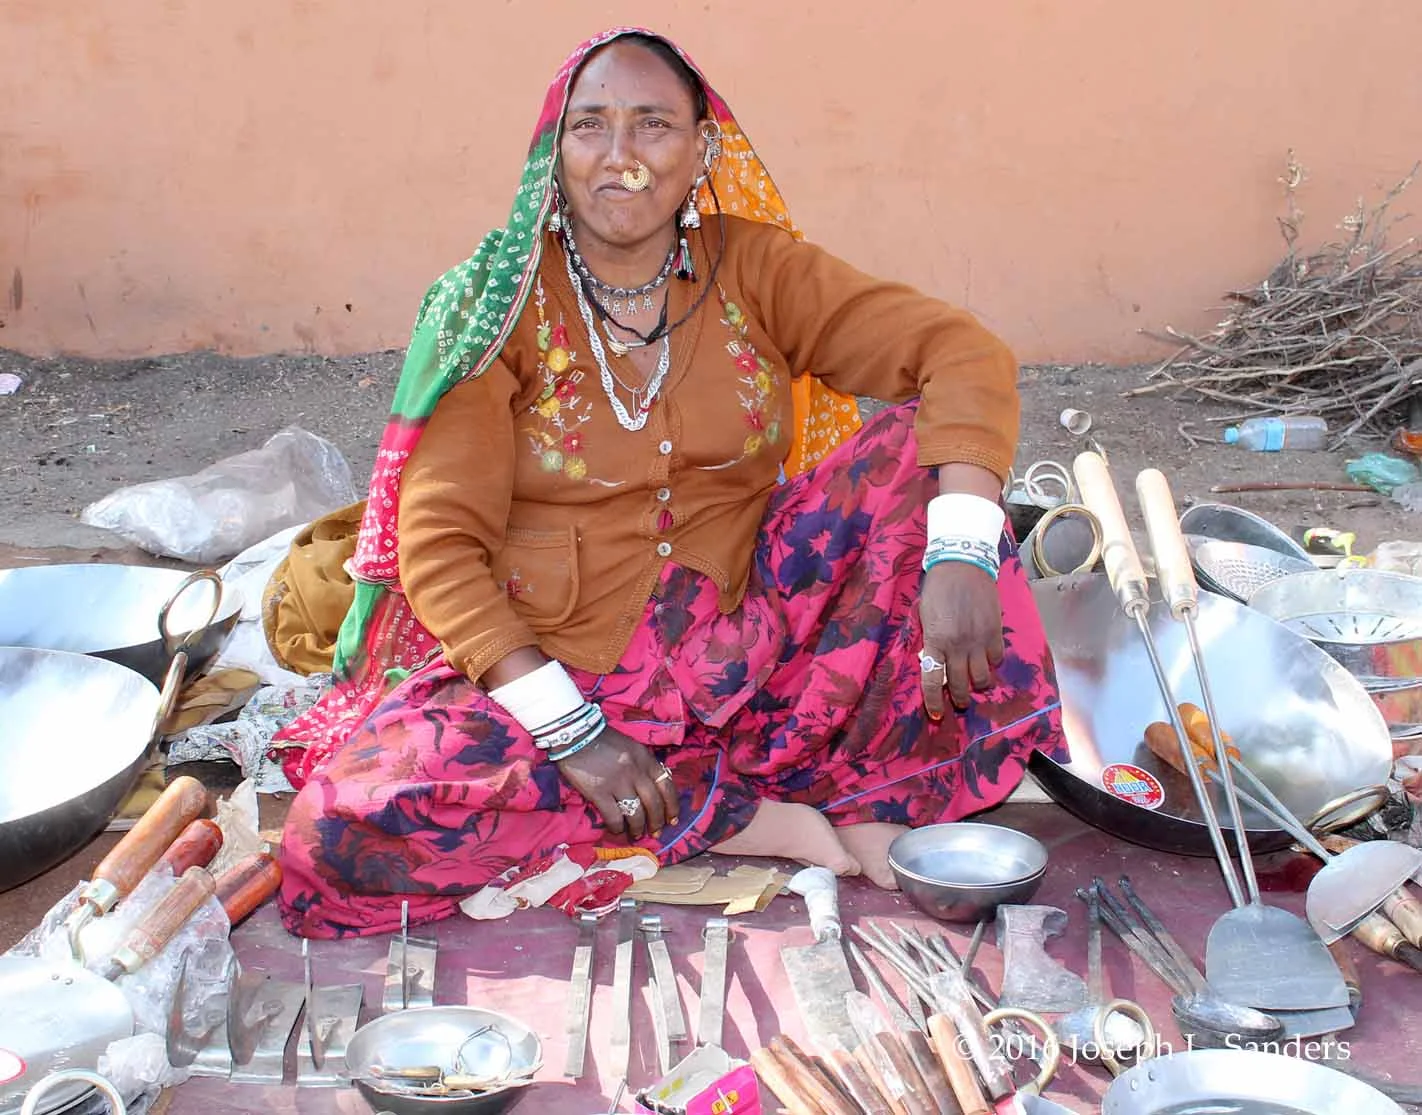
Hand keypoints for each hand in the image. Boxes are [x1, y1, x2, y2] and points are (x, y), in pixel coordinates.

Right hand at [555, 726, 678, 840]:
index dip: (671, 806)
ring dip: (638, 828)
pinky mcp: (599, 792)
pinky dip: (617, 827)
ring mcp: (618, 782)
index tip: (672, 819)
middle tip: (655, 832)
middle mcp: (635, 771)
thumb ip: (642, 765)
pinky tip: (617, 830)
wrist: (575, 734)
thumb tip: (650, 788)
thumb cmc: (602, 740)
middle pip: (653, 803)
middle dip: (657, 821)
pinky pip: (614, 816)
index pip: (666, 785)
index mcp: (645, 758)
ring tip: (636, 835)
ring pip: (636, 813)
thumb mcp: (630, 747)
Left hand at [919, 561, 1004, 715]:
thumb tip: (934, 662)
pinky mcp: (995, 632)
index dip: (934, 702)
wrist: (963, 565)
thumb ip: (930, 640)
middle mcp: (957, 646)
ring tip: (975, 682)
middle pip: (960, 685)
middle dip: (959, 698)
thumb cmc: (938, 589)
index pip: (932, 681)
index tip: (937, 714)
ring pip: (982, 678)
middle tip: (959, 701)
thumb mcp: (925, 616)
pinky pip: (996, 659)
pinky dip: (992, 663)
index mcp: (935, 641)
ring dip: (978, 684)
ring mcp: (978, 640)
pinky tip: (987, 659)